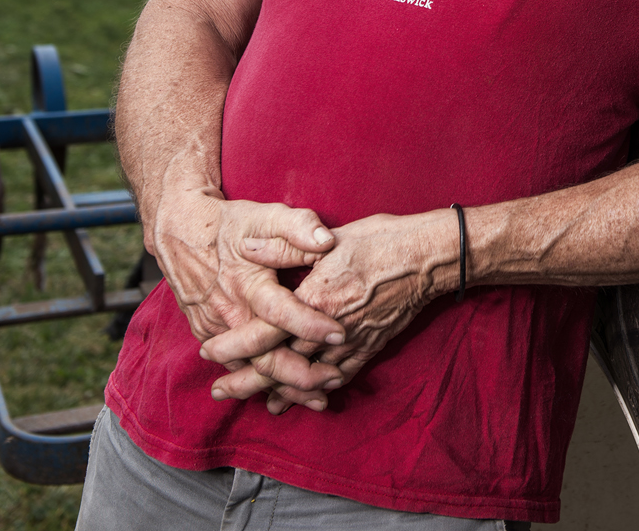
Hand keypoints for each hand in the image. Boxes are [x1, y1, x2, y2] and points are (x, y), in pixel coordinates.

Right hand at [149, 187, 347, 393]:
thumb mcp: (264, 216)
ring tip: (321, 397)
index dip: (311, 325)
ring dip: (286, 387)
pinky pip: (237, 367)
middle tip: (336, 378)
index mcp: (247, 283)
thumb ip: (296, 227)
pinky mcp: (209, 336)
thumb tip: (326, 241)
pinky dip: (262, 384)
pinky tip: (288, 394)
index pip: (281, 312)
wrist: (180, 232)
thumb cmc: (230, 224)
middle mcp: (230, 313)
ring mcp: (217, 329)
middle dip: (303, 375)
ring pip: (252, 370)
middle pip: (266, 357)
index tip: (341, 333)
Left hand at [202, 209, 454, 413]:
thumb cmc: (380, 240)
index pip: (263, 331)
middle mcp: (328, 329)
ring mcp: (350, 342)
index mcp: (313, 299)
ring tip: (255, 401)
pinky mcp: (369, 347)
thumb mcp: (328, 236)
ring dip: (279, 392)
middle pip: (279, 365)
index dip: (234, 345)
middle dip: (246, 381)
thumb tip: (245, 246)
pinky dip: (317, 390)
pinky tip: (304, 399)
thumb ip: (282, 245)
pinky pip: (338, 377)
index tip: (209, 352)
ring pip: (307, 378)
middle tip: (219, 393)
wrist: (429, 257)